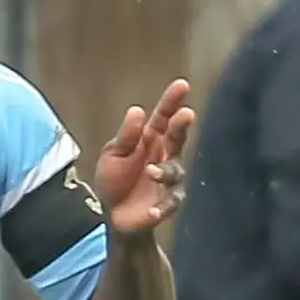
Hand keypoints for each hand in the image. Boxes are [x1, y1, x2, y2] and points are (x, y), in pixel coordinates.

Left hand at [94, 79, 196, 234]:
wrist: (114, 213)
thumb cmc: (115, 178)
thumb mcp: (113, 155)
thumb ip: (125, 136)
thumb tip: (136, 110)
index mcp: (150, 139)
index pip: (164, 117)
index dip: (172, 101)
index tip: (182, 85)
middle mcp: (164, 155)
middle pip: (177, 137)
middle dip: (182, 125)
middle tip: (185, 115)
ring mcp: (169, 179)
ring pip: (175, 170)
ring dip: (164, 170)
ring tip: (150, 171)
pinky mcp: (168, 202)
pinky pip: (170, 202)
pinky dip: (161, 206)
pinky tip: (151, 210)